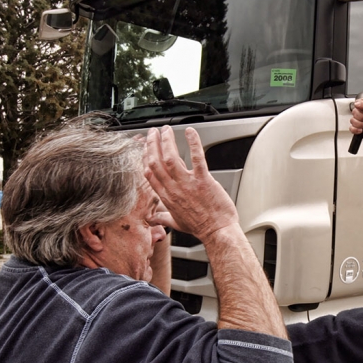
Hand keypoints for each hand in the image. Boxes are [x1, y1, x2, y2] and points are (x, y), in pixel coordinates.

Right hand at [144, 126, 237, 241]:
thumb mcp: (176, 223)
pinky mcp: (203, 180)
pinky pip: (196, 158)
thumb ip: (162, 218)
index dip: (145, 158)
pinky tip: (190, 132)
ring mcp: (188, 184)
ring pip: (171, 158)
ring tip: (166, 130)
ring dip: (167, 141)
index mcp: (167, 197)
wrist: (217, 232)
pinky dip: (193, 143)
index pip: (149, 174)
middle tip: (153, 133)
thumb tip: (151, 219)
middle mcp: (174, 189)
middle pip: (156, 162)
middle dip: (153, 144)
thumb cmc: (200, 227)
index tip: (145, 148)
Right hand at [350, 98, 362, 153]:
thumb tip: (357, 103)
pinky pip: (351, 128)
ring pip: (352, 120)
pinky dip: (357, 130)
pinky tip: (362, 130)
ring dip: (362, 124)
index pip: (357, 103)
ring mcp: (358, 121)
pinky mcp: (356, 128)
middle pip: (354, 112)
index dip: (361, 107)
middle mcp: (361, 113)